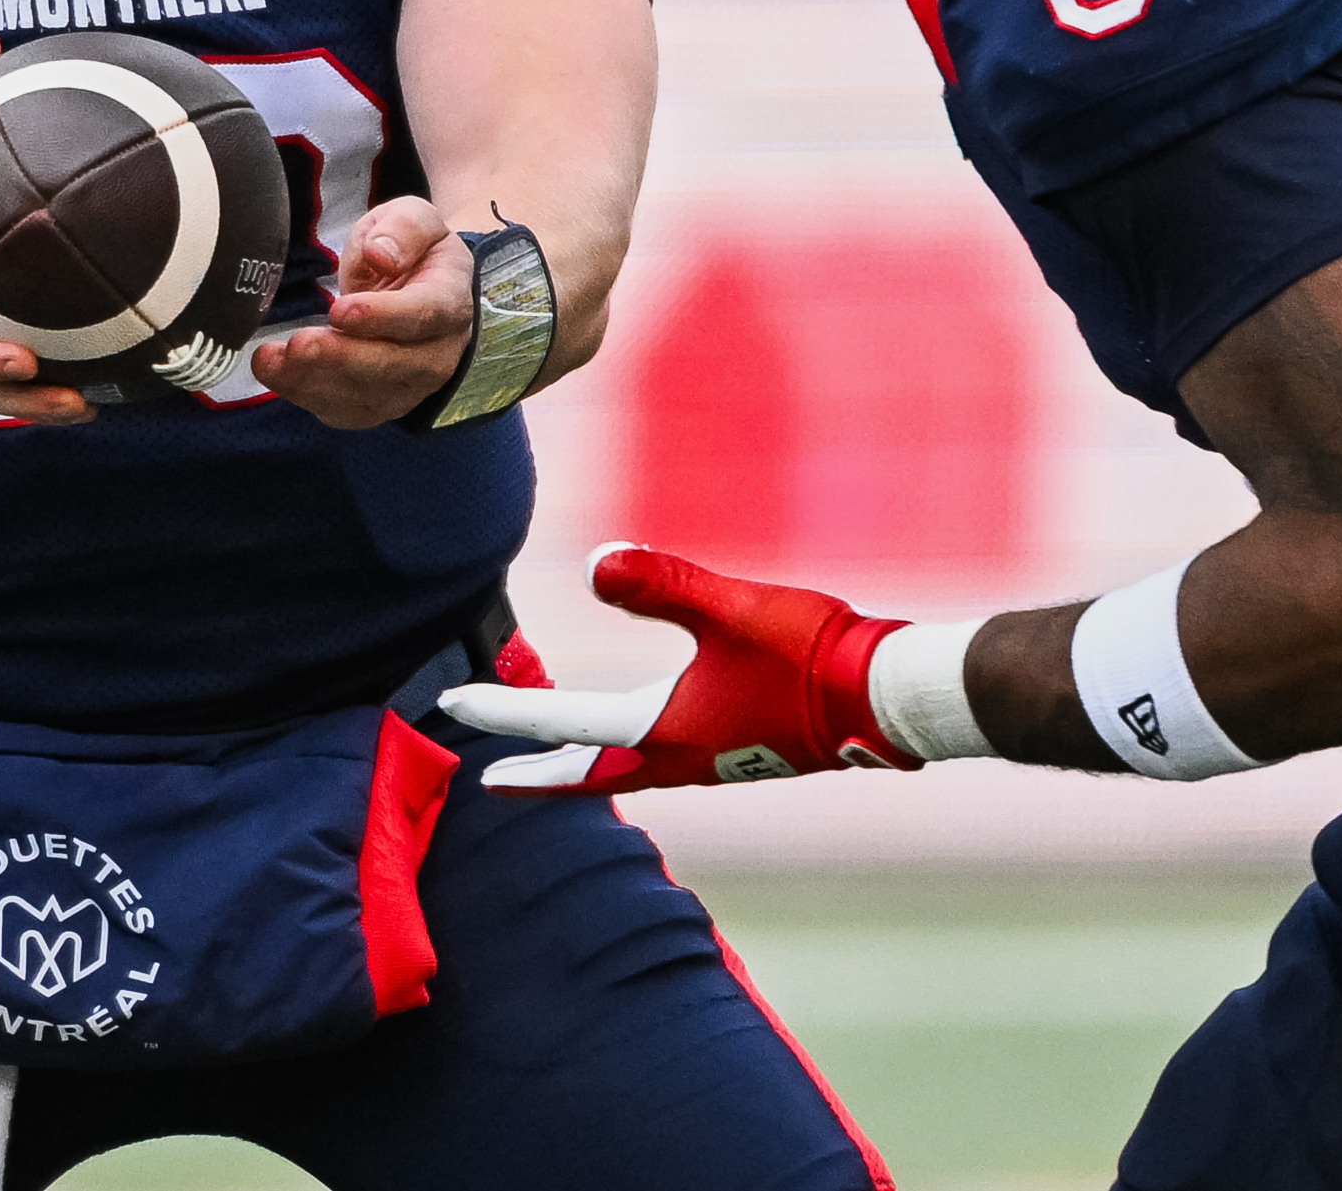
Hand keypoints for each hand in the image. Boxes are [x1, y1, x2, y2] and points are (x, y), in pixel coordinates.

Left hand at [252, 197, 473, 429]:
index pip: (423, 316)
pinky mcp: (378, 405)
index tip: (339, 311)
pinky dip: (305, 395)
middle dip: (341, 358)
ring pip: (365, 395)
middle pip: (394, 366)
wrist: (420, 291)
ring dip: (313, 381)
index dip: (382, 318)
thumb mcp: (415, 218)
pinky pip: (343, 411)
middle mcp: (437, 354)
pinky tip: (275, 373)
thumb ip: (404, 229)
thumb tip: (381, 256)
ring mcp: (409, 387)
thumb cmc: (414, 253)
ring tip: (270, 359)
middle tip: (298, 343)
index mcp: (449, 302)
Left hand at [438, 545, 916, 792]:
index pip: (564, 724)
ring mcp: (717, 761)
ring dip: (587, 765)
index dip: (506, 714)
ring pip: (630, 769)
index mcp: (666, 730)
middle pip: (590, 773)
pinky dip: (634, 754)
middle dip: (540, 773)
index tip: (454, 705)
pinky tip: (648, 734)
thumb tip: (594, 562)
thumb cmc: (811, 654)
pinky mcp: (747, 752)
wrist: (888, 696)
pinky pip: (667, 761)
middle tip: (491, 778)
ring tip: (560, 754)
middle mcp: (684, 759)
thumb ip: (661, 585)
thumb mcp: (730, 608)